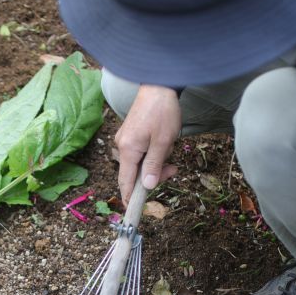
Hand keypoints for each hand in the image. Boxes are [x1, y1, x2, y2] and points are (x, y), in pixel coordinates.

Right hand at [114, 85, 180, 201]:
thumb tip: (148, 186)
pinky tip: (163, 143)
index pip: (125, 182)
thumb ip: (155, 165)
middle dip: (153, 175)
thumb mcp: (164, 141)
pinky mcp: (131, 133)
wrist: (159, 84)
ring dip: (156, 162)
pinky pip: (140, 152)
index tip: (135, 211)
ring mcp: (125, 139)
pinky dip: (152, 153)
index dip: (130, 198)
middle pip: (134, 173)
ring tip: (171, 150)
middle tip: (173, 169)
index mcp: (128, 150)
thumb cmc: (162, 111)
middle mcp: (122, 146)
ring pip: (139, 162)